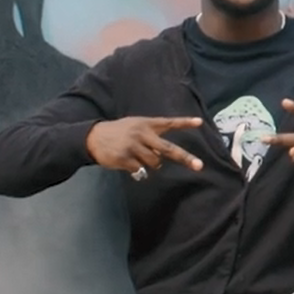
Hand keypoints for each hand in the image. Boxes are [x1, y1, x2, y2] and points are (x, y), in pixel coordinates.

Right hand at [87, 116, 204, 175]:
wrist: (93, 137)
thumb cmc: (119, 132)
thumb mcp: (135, 125)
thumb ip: (151, 136)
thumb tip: (162, 156)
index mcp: (147, 124)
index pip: (169, 122)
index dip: (185, 122)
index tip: (200, 122)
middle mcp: (143, 134)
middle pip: (168, 148)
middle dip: (185, 158)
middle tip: (199, 166)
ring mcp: (134, 146)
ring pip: (155, 163)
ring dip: (151, 164)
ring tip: (138, 157)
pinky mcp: (125, 158)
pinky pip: (140, 170)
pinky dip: (138, 170)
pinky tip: (128, 163)